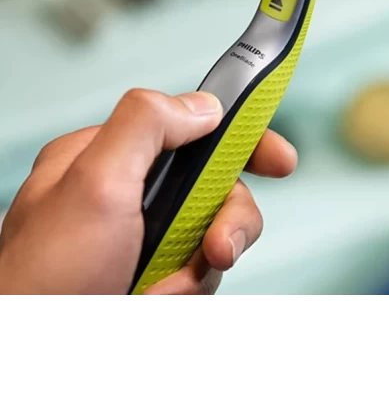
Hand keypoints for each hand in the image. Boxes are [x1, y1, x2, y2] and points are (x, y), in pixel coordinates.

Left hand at [0, 89, 296, 294]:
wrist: (30, 362)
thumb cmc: (42, 282)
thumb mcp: (95, 184)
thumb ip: (146, 125)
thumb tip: (202, 105)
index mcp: (108, 156)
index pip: (190, 128)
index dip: (240, 138)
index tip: (279, 160)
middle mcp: (126, 195)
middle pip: (212, 189)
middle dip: (225, 222)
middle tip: (217, 248)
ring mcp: (139, 240)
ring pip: (210, 240)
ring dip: (194, 272)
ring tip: (157, 291)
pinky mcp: (148, 278)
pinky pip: (195, 280)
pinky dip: (182, 296)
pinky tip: (150, 302)